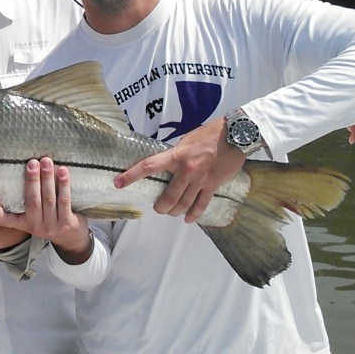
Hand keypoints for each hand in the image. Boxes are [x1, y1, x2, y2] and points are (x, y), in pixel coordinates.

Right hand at [0, 157, 91, 263]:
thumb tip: (23, 166)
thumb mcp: (34, 215)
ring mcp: (52, 226)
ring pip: (48, 199)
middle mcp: (35, 226)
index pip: (4, 220)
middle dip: (31, 180)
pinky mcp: (67, 224)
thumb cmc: (50, 217)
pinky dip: (63, 185)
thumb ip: (28, 198)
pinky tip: (63, 171)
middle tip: (32, 163)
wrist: (72, 238)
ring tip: (46, 162)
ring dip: (47, 178)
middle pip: (32, 202)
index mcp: (22, 223)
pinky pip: (64, 201)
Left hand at [114, 118, 243, 223]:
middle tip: (157, 208)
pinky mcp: (213, 185)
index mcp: (176, 156)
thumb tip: (166, 164)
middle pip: (168, 197)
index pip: (148, 166)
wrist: (236, 135)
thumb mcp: (185, 141)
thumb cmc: (209, 134)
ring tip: (172, 213)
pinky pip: (201, 205)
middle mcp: (186, 170)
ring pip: (183, 204)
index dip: (131, 176)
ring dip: (174, 212)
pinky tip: (189, 219)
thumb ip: (174, 154)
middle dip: (160, 207)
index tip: (117, 183)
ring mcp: (201, 180)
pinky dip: (193, 214)